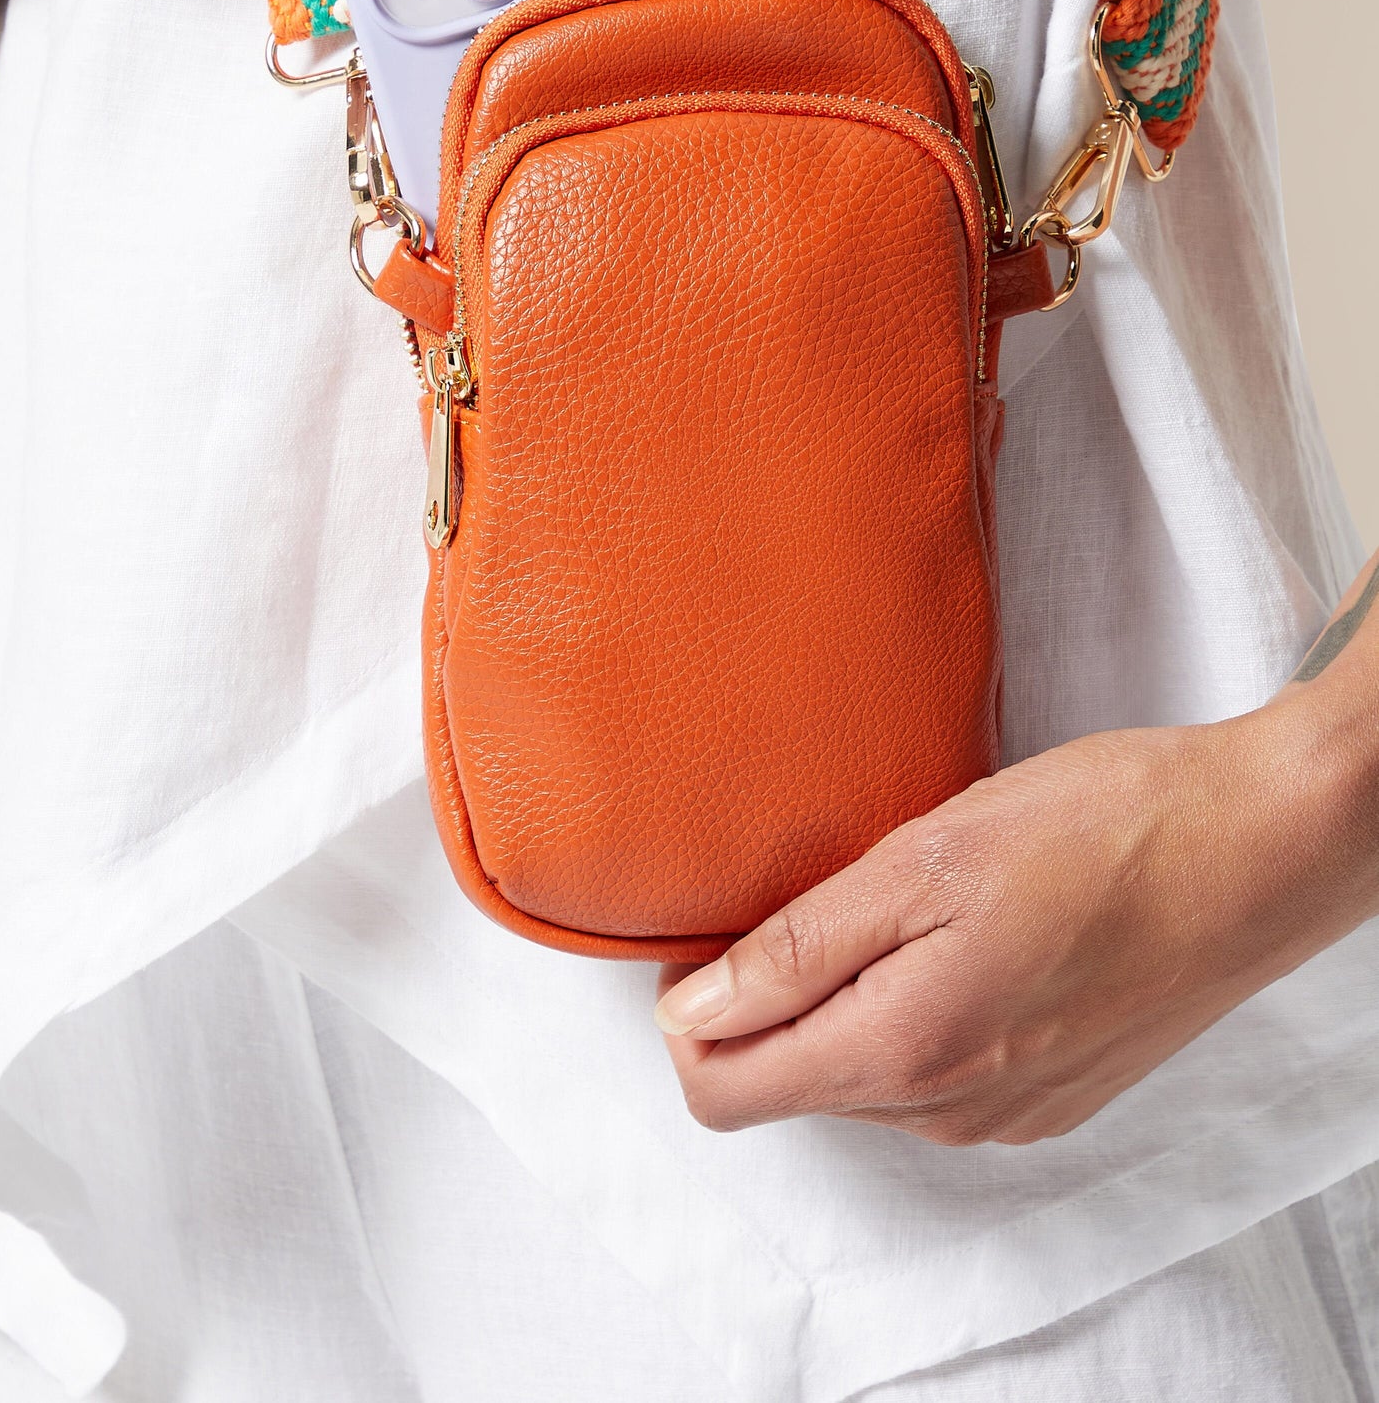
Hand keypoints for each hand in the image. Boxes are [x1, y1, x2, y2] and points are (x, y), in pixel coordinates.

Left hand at [655, 680, 1378, 1144]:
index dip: (692, 1012)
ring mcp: (1005, 1115)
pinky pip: (937, 1076)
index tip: (717, 930)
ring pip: (864, 1077)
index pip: (724, 1093)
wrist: (1255, 849)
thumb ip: (797, 948)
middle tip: (828, 887)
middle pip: (791, 1084)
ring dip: (854, 999)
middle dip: (776, 999)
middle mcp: (948, 1111)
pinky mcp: (1051, 1097)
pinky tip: (969, 933)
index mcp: (904, 1051)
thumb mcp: (925, 859)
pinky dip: (921, 1010)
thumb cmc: (1102, 829)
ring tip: (911, 899)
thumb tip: (690, 1013)